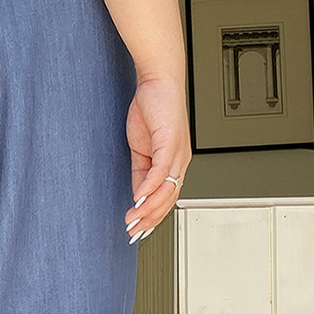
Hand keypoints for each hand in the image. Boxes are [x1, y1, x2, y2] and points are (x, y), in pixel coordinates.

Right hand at [123, 75, 191, 241]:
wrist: (159, 81)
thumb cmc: (153, 108)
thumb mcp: (142, 148)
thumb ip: (141, 172)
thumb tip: (138, 194)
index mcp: (173, 164)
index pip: (166, 199)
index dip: (152, 217)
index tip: (138, 230)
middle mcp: (179, 161)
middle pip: (168, 200)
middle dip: (149, 220)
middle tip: (134, 233)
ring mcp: (177, 153)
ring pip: (166, 191)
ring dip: (148, 208)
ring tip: (133, 219)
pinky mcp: (169, 143)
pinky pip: (160, 172)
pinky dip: (149, 188)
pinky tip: (138, 198)